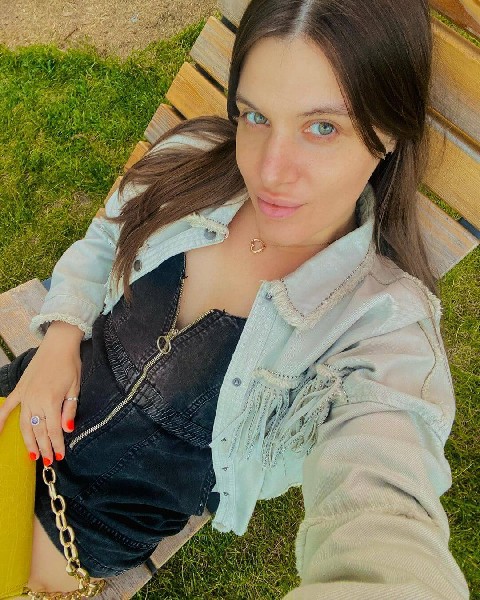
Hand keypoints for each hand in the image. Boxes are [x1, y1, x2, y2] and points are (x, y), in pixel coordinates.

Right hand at [0, 321, 82, 464]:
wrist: (58, 344)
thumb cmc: (70, 365)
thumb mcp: (75, 387)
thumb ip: (69, 409)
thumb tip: (67, 430)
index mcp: (52, 401)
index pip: (54, 430)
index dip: (56, 445)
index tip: (60, 457)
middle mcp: (36, 401)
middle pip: (38, 431)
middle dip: (43, 448)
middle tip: (48, 461)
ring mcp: (25, 395)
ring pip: (24, 424)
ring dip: (28, 441)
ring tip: (32, 455)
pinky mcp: (19, 389)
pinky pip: (8, 407)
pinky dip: (1, 419)